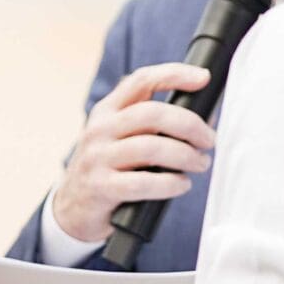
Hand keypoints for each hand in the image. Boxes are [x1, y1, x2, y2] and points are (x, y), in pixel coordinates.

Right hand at [51, 62, 216, 244]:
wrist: (74, 209)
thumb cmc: (110, 170)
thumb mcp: (123, 139)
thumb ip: (156, 125)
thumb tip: (207, 117)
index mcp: (107, 110)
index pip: (141, 81)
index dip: (174, 74)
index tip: (203, 77)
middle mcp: (99, 129)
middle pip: (151, 113)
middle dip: (189, 125)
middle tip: (209, 140)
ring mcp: (97, 158)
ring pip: (150, 148)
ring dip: (185, 156)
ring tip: (200, 164)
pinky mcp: (100, 187)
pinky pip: (143, 183)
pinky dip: (170, 184)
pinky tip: (181, 185)